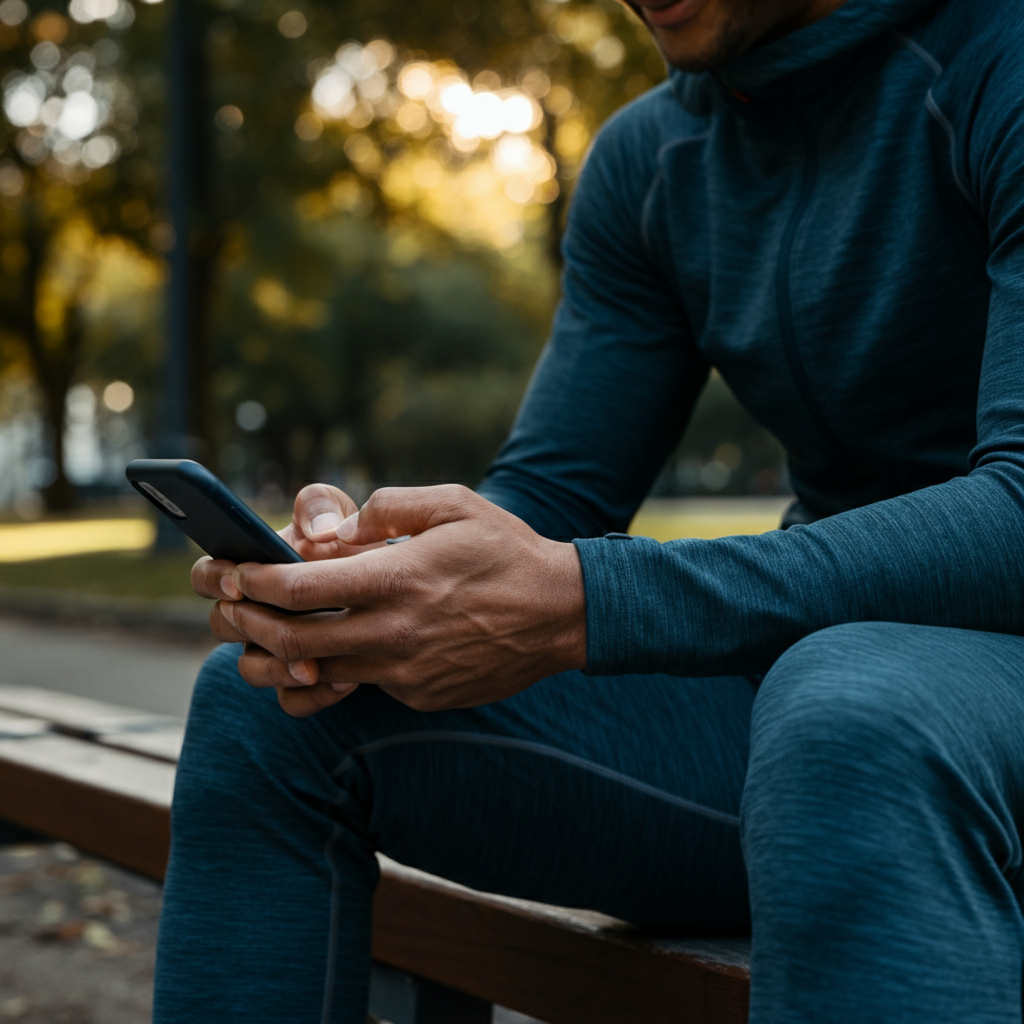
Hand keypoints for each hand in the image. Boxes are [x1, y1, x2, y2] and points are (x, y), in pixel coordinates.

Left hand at [203, 484, 586, 716]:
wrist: (561, 614)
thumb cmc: (505, 550)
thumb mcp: (452, 503)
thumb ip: (387, 508)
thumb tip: (334, 534)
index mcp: (397, 578)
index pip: (298, 588)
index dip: (251, 580)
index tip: (229, 571)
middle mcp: (395, 632)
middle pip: (292, 641)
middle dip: (244, 623)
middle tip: (223, 607)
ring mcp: (407, 672)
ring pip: (318, 673)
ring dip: (278, 656)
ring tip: (258, 635)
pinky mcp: (420, 695)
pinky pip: (361, 685)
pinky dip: (334, 669)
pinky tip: (328, 649)